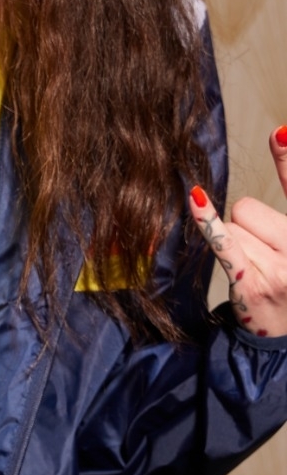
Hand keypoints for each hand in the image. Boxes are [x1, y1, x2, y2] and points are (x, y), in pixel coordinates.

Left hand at [188, 126, 286, 337]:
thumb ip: (280, 211)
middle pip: (248, 207)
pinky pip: (224, 242)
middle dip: (248, 226)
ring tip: (258, 271)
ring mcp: (281, 270)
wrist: (285, 342)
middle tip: (266, 257)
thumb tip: (280, 135)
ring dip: (237, 244)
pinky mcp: (252, 284)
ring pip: (232, 225)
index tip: (278, 133)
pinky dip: (208, 223)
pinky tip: (195, 199)